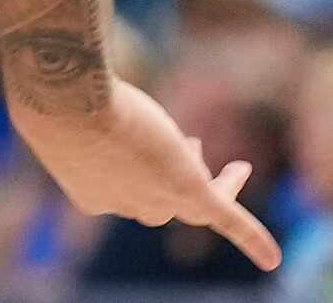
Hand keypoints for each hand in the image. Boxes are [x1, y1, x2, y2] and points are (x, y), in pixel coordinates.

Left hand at [17, 76, 281, 271]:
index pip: (130, 187)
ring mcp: (156, 199)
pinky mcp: (186, 190)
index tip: (162, 139)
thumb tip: (77, 72)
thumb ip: (82, 98)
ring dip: (216, 185)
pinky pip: (225, 219)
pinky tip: (273, 260)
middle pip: (161, 197)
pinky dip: (251, 239)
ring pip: (193, 203)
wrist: (66, 102)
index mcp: (92, 188)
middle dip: (179, 169)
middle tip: (193, 141)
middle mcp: (123, 203)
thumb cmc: (60, 89)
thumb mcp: (72, 97)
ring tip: (240, 167)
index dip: (149, 167)